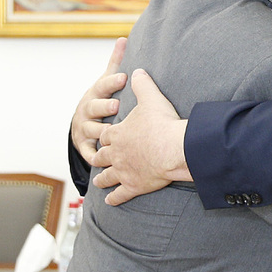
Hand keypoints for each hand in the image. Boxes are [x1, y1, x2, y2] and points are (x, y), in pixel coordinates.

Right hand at [70, 37, 127, 163]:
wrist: (81, 122)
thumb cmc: (101, 99)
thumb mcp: (105, 81)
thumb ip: (115, 62)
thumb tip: (124, 38)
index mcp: (95, 93)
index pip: (103, 85)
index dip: (113, 81)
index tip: (124, 77)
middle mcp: (87, 110)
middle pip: (94, 107)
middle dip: (104, 106)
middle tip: (117, 106)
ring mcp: (84, 127)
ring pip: (91, 129)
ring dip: (100, 131)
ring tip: (112, 133)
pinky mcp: (83, 145)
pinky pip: (88, 152)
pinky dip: (93, 156)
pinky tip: (101, 159)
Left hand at [93, 68, 191, 204]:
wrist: (174, 148)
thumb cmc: (163, 124)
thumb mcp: (151, 98)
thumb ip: (142, 84)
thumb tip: (137, 71)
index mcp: (118, 133)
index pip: (106, 135)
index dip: (105, 136)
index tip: (105, 138)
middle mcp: (116, 153)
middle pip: (103, 156)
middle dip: (99, 157)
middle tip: (97, 159)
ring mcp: (123, 171)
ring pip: (107, 176)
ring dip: (102, 179)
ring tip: (98, 182)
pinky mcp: (133, 186)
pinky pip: (119, 195)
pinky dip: (113, 198)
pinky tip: (109, 201)